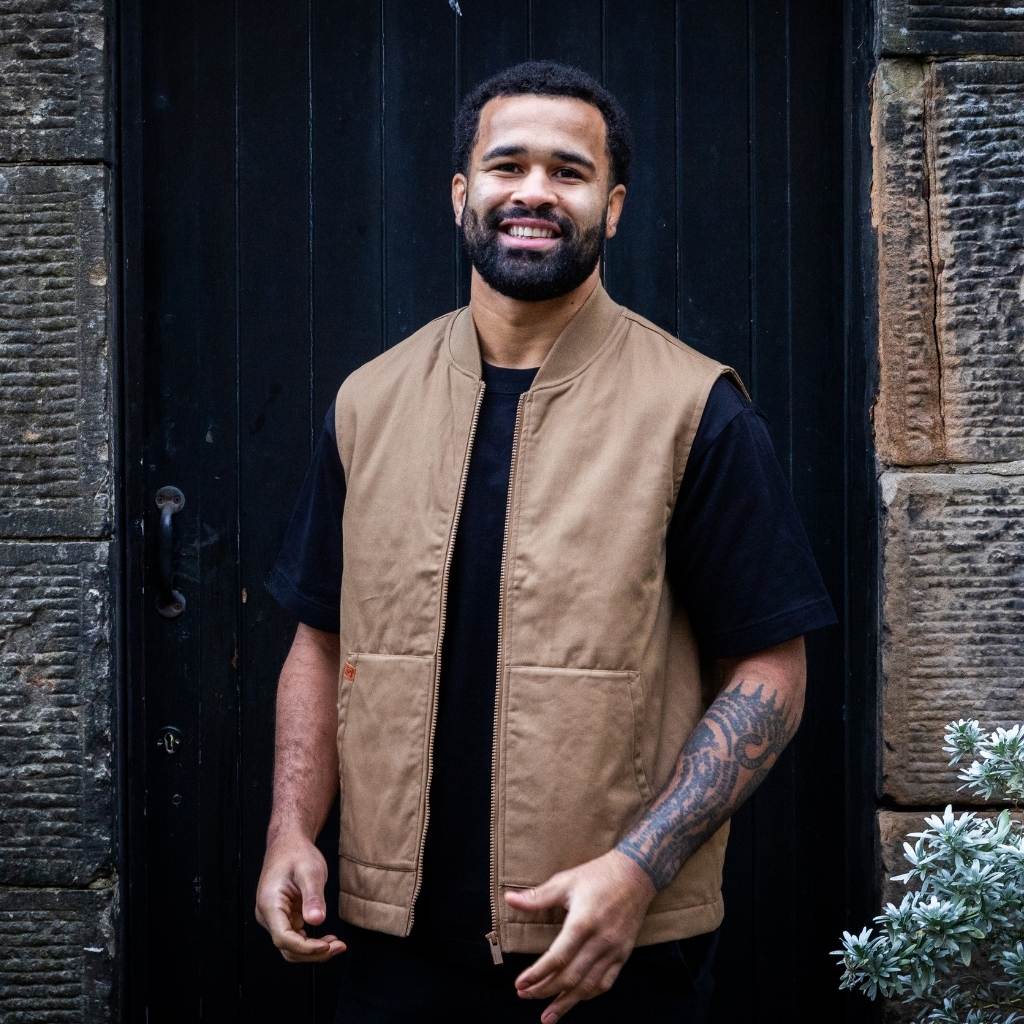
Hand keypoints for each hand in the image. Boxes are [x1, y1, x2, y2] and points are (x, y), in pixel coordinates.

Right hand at [254, 834, 346, 962]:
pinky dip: (311, 942)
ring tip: (337, 945)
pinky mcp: (283, 917)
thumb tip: (317, 921)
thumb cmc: (297, 854)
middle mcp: (267, 915)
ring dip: (313, 950)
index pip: (283, 938)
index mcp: (269, 904)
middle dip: (313, 953)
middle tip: (340, 947)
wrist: (288, 843)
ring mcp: (274, 918)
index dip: (306, 948)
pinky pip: (295, 937)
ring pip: (291, 946)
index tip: (327, 946)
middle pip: (287, 948)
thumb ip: (313, 897)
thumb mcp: (310, 871)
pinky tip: (328, 939)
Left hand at [504, 849, 656, 1022]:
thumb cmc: (598, 875)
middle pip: (570, 976)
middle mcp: (600, 940)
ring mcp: (614, 950)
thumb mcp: (565, 881)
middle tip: (525, 996)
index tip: (520, 984)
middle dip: (545, 990)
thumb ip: (537, 896)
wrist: (636, 874)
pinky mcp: (624, 954)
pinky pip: (606, 982)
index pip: (557, 958)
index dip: (537, 974)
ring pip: (588, 986)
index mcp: (583, 922)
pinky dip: (589, 994)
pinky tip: (576, 999)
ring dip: (566, 1002)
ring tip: (547, 1015)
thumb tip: (509, 899)